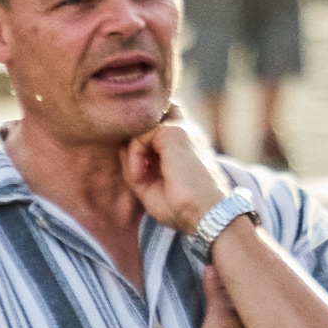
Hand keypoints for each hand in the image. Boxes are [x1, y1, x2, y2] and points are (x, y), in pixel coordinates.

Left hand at [119, 112, 233, 237]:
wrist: (207, 214)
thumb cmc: (183, 205)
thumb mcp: (149, 186)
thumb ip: (134, 165)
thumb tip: (121, 147)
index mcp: (185, 144)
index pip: (157, 125)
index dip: (140, 143)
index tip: (139, 173)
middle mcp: (186, 132)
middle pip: (155, 114)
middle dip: (137, 136)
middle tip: (138, 167)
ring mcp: (183, 129)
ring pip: (142, 128)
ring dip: (133, 152)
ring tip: (140, 176)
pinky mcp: (175, 132)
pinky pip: (140, 136)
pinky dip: (134, 156)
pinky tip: (141, 175)